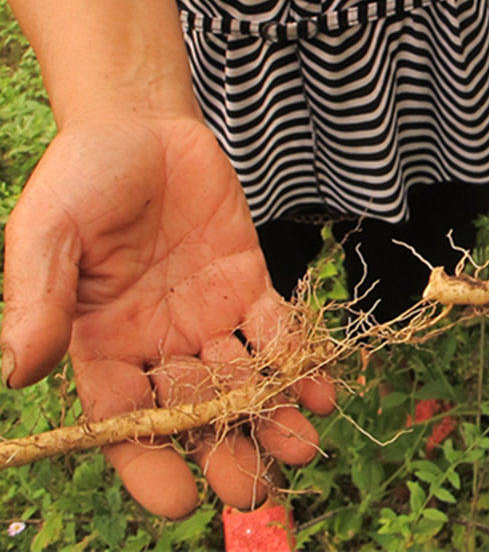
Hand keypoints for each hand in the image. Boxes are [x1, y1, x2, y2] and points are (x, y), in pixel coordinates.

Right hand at [2, 115, 334, 517]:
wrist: (140, 125)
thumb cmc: (83, 177)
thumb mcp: (47, 233)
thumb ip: (39, 298)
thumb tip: (18, 372)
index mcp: (102, 345)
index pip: (125, 422)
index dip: (150, 463)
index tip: (182, 500)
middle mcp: (158, 341)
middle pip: (193, 412)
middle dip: (225, 450)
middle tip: (255, 489)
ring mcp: (207, 314)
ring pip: (243, 379)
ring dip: (273, 415)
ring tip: (302, 448)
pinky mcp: (247, 280)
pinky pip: (275, 329)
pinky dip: (298, 359)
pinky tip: (321, 389)